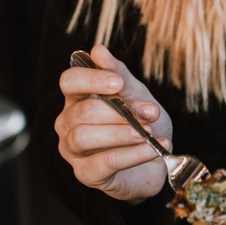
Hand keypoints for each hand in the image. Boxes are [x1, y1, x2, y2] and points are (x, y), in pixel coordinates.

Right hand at [55, 44, 171, 201]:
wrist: (157, 160)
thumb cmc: (141, 125)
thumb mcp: (136, 96)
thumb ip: (120, 75)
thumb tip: (98, 50)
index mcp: (77, 99)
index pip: (69, 82)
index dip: (90, 79)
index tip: (116, 83)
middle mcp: (68, 124)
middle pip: (83, 111)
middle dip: (121, 111)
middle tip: (150, 113)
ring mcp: (73, 151)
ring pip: (85, 136)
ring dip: (122, 133)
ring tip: (149, 134)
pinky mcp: (87, 174)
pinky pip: (104, 162)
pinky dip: (131, 154)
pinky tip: (152, 149)